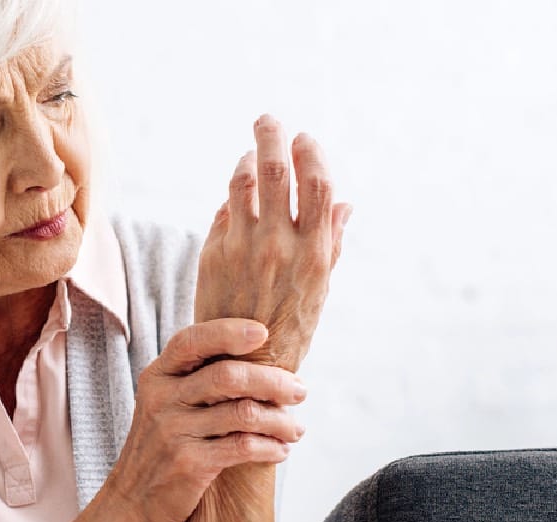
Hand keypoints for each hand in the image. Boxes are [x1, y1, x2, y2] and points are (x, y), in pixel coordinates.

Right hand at [103, 318, 306, 521]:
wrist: (133, 501)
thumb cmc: (162, 446)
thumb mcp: (164, 404)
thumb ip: (196, 380)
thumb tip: (259, 359)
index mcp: (157, 376)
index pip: (192, 341)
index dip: (229, 332)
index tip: (265, 333)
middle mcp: (162, 399)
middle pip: (227, 376)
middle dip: (273, 382)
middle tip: (299, 391)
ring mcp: (173, 431)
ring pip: (243, 413)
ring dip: (280, 420)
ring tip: (296, 429)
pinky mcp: (188, 463)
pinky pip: (243, 447)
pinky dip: (270, 447)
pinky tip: (280, 450)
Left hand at [194, 114, 351, 371]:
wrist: (242, 365)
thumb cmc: (290, 328)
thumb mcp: (320, 289)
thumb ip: (330, 242)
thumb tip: (344, 203)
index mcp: (313, 253)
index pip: (316, 185)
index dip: (311, 154)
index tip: (305, 138)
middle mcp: (276, 246)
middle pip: (274, 171)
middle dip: (271, 136)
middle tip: (268, 121)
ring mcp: (240, 248)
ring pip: (240, 184)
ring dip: (245, 160)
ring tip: (250, 153)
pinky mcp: (212, 254)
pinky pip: (223, 212)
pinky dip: (231, 197)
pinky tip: (237, 194)